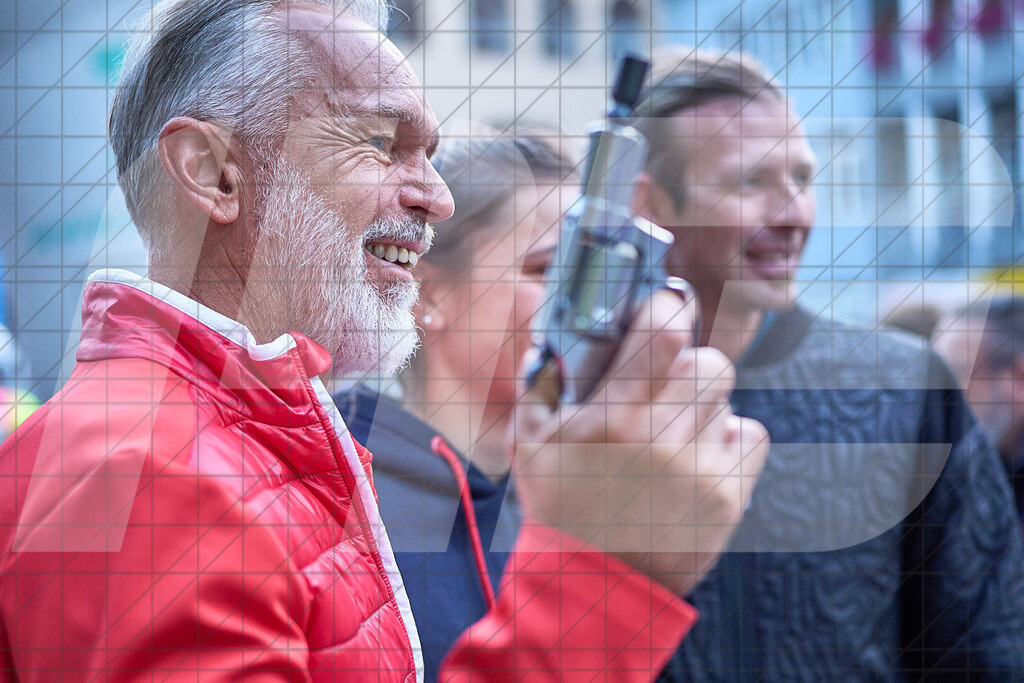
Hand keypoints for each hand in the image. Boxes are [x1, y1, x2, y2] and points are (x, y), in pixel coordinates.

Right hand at [511, 290, 768, 594]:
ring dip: (702, 404)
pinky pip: (751, 436)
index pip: (663, 332)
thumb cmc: (558, 503)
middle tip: (664, 384)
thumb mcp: (531, 438)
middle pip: (710, 361)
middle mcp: (659, 439)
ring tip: (674, 431)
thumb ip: (541, 372)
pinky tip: (698, 457)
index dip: (666, 311)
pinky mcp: (728, 498)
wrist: (592, 584)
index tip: (659, 313)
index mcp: (610, 418)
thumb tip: (545, 312)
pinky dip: (730, 439)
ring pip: (727, 398)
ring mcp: (700, 471)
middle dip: (688, 364)